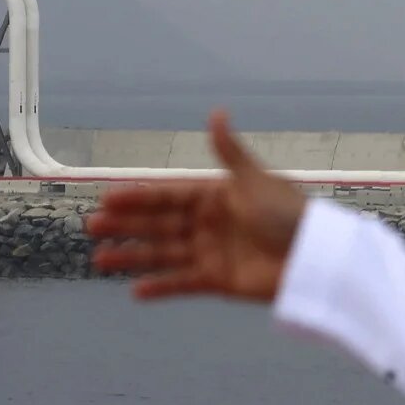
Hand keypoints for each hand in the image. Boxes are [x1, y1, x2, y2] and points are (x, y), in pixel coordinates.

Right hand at [87, 110, 307, 302]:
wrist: (313, 257)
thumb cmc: (287, 214)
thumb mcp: (254, 181)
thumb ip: (229, 152)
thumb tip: (216, 113)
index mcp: (214, 196)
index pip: (168, 195)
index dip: (138, 198)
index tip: (107, 199)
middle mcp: (208, 223)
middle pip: (158, 224)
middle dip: (126, 225)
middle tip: (91, 227)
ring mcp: (211, 253)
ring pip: (163, 255)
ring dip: (132, 257)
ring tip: (100, 260)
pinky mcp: (218, 281)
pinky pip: (182, 284)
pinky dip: (160, 288)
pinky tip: (136, 291)